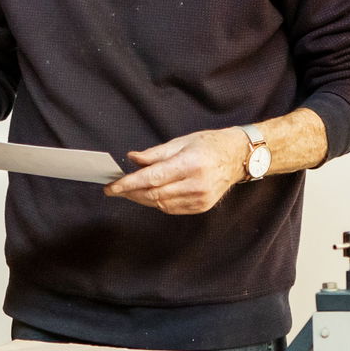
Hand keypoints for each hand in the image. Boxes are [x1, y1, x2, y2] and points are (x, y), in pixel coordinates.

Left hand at [106, 127, 249, 214]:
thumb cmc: (209, 145)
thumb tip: (132, 159)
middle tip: (115, 188)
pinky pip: (171, 208)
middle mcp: (195, 184)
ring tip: (129, 190)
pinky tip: (149, 194)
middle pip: (153, 194)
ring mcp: (199, 198)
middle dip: (131, 192)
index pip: (152, 178)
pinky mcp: (201, 207)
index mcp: (189, 164)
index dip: (128, 184)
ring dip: (141, 198)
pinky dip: (156, 202)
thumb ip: (155, 154)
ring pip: (160, 204)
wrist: (237, 157)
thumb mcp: (181, 142)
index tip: (112, 187)